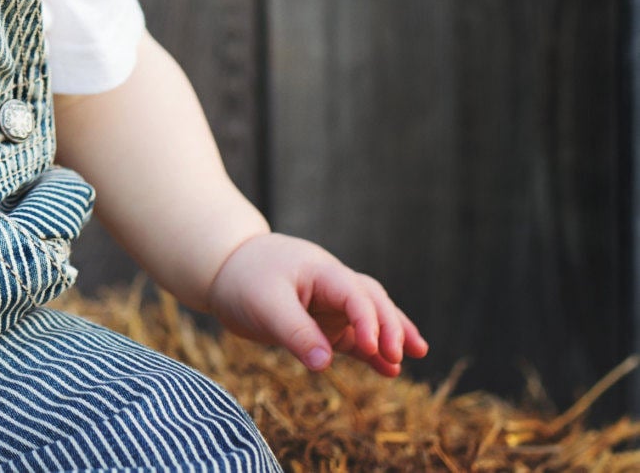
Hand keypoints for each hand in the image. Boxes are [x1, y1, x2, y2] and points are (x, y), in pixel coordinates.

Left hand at [205, 232, 428, 376]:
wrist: (223, 270)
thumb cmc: (243, 279)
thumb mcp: (265, 304)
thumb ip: (295, 332)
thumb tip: (324, 364)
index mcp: (320, 270)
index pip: (354, 293)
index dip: (367, 320)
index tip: (372, 348)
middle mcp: (331, 285)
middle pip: (371, 300)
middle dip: (389, 326)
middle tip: (399, 355)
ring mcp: (329, 304)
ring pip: (369, 317)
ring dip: (391, 335)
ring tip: (417, 354)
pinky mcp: (323, 324)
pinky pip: (354, 337)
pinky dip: (371, 351)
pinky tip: (389, 370)